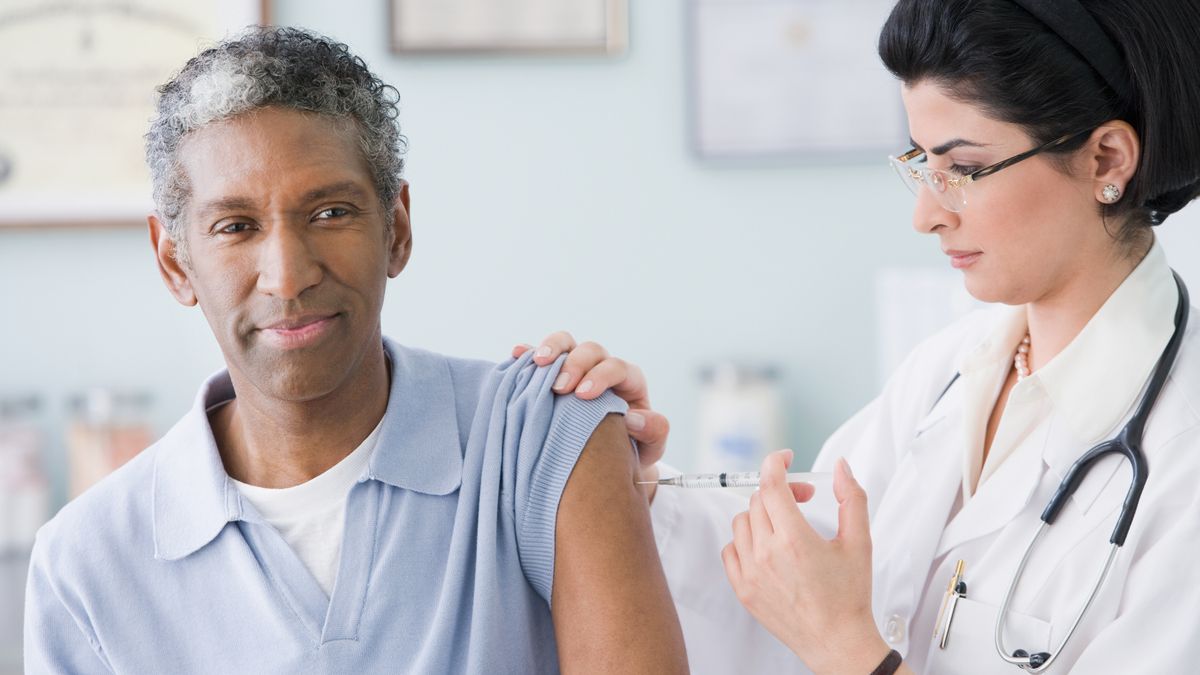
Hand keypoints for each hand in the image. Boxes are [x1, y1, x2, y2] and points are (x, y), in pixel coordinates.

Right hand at [513, 332, 669, 498]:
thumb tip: (633, 419)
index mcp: (628, 381)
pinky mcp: (553, 375)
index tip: (583, 395)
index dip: (601, 376)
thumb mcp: (652, 445)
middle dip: (574, 364)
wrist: (612, 459)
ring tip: (536, 362)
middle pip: (590, 350)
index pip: (617, 367)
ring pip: (566, 343)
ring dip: (552, 349)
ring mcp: (576, 369)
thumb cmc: (633, 449)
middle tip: (560, 388)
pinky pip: (540, 357)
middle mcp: (602, 368)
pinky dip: (527, 352)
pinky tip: (516, 353)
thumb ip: (654, 430)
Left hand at [722, 451, 890, 674]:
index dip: (776, 463)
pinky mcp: (742, 589)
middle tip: (802, 499)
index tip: (785, 459)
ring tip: (785, 525)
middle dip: (781, 491)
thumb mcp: (860, 542)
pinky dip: (745, 540)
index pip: (771, 484)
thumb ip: (852, 498)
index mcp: (795, 540)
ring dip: (762, 514)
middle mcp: (767, 554)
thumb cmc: (850, 596)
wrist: (837, 642)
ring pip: (741, 522)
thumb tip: (840, 467)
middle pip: (758, 500)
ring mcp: (750, 573)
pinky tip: (767, 546)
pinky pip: (730, 549)